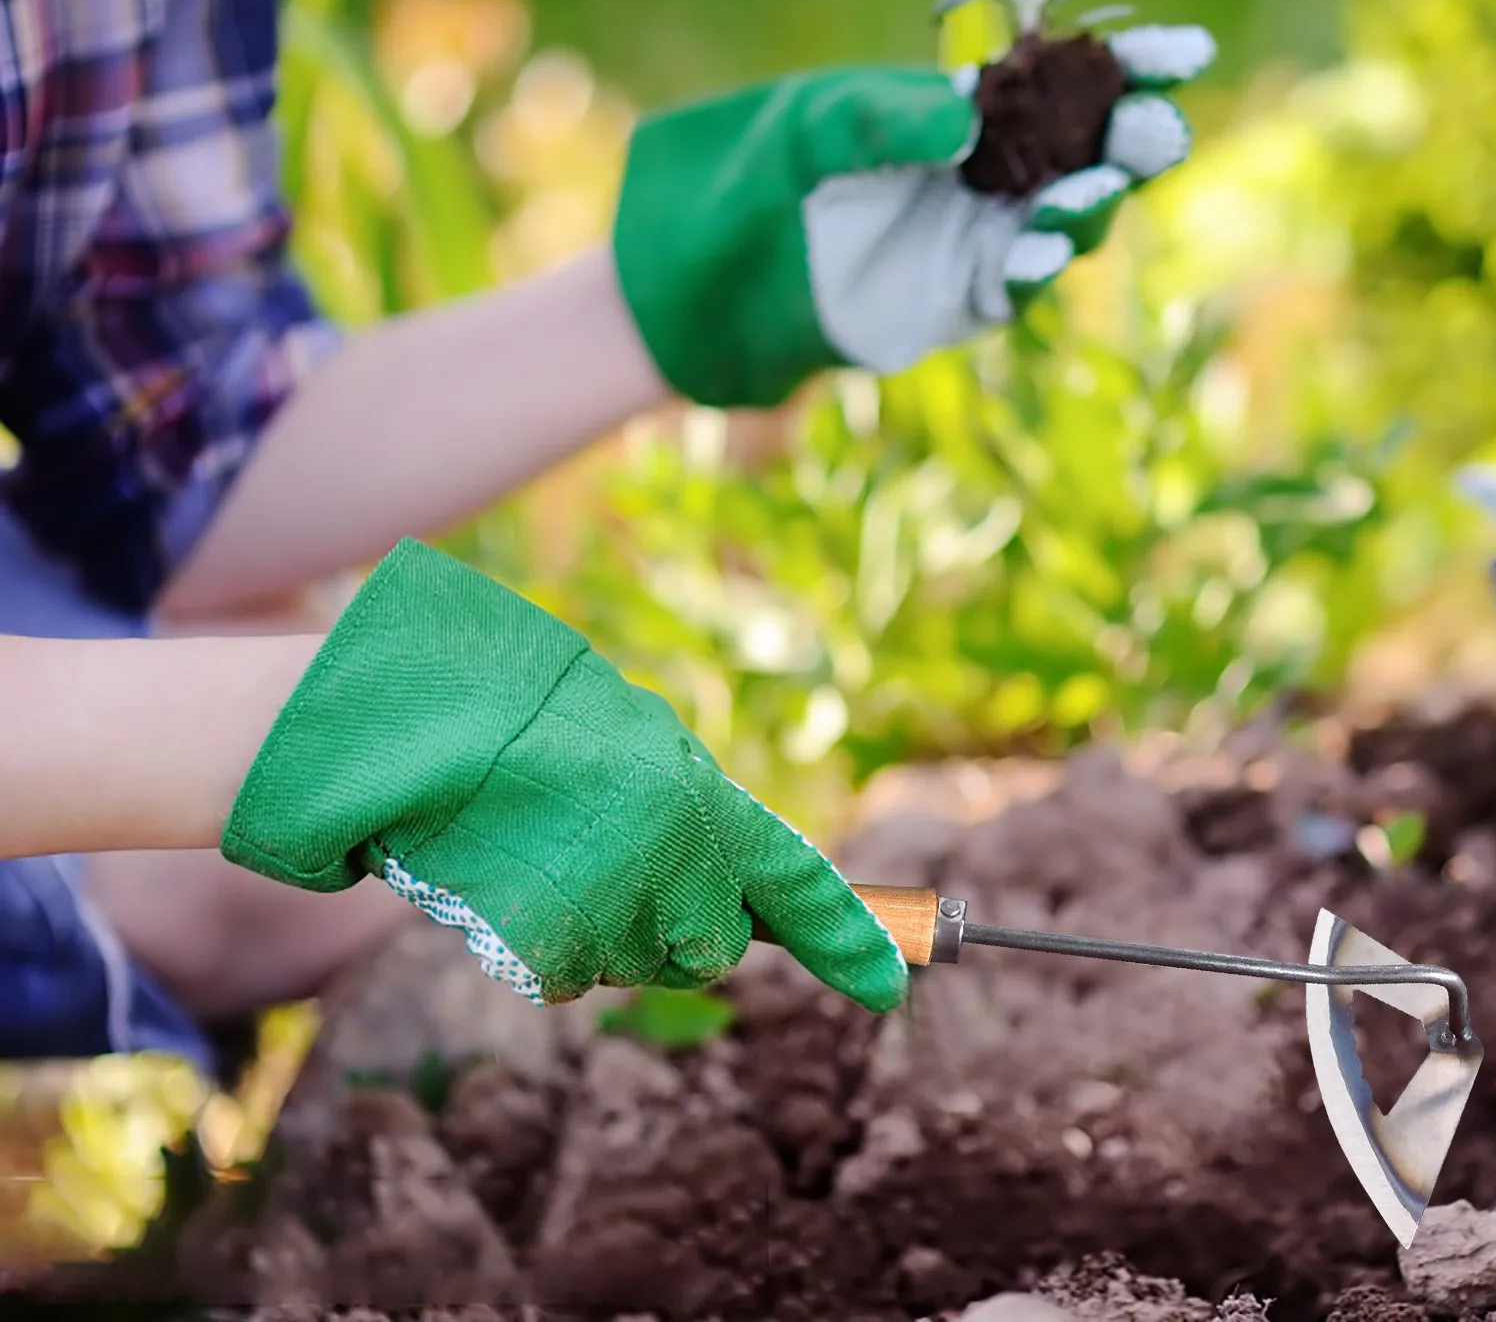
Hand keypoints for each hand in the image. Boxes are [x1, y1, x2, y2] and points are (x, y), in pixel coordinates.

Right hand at [220, 538, 908, 1011]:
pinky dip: (535, 942)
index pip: (793, 876)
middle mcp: (667, 852)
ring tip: (537, 851)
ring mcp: (606, 905)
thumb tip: (725, 882)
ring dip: (594, 927)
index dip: (848, 935)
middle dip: (671, 926)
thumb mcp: (621, 739)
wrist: (399, 724)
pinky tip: (503, 881)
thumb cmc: (513, 718)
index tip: (888, 985)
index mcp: (693, 788)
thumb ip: (680, 805)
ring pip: (628, 964)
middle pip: (705, 948)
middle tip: (605, 863)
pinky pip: (560, 976)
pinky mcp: (543, 947)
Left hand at [610, 25, 1213, 407]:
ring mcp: (973, 239)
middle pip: (1086, 153)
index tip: (1181, 51)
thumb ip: (883, 116)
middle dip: (1130, 138)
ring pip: (1063, 223)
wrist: (699, 281)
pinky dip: (1032, 267)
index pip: (1060, 81)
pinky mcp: (953, 300)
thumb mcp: (808, 127)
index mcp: (960, 112)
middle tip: (1150, 127)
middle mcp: (982, 174)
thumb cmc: (750, 182)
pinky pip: (1012, 286)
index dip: (1128, 66)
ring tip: (1091, 189)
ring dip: (1089, 206)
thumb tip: (966, 121)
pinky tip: (1037, 248)